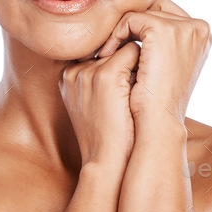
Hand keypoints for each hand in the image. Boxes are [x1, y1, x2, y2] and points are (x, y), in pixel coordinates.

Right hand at [59, 42, 139, 169]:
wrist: (107, 163)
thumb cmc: (107, 136)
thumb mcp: (91, 104)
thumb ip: (95, 80)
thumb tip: (121, 57)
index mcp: (68, 76)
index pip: (98, 54)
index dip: (115, 70)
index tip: (119, 95)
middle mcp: (74, 70)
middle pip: (111, 50)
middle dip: (125, 67)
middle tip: (125, 99)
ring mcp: (89, 71)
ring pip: (123, 48)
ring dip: (135, 68)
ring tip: (130, 98)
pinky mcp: (107, 75)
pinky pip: (134, 52)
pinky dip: (143, 68)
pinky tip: (138, 93)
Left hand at [96, 0, 211, 129]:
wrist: (158, 122)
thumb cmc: (159, 99)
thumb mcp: (168, 64)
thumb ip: (164, 41)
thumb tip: (143, 25)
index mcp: (203, 34)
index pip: (167, 13)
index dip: (144, 27)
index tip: (126, 46)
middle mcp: (199, 27)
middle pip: (156, 8)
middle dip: (135, 25)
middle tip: (115, 47)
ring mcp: (183, 27)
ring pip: (142, 13)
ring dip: (123, 31)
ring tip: (109, 53)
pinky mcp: (162, 29)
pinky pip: (129, 19)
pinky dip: (115, 35)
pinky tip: (106, 55)